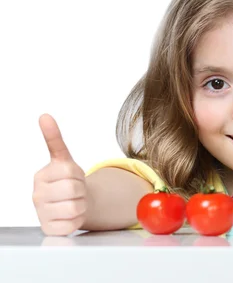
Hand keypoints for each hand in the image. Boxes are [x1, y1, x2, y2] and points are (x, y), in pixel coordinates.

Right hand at [32, 114, 87, 235]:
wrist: (73, 202)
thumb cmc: (68, 180)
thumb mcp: (64, 159)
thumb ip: (54, 139)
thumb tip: (44, 116)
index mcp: (41, 176)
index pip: (70, 172)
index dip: (79, 174)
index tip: (72, 175)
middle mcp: (37, 195)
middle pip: (74, 189)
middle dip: (82, 189)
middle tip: (76, 190)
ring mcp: (41, 213)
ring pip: (76, 207)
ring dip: (82, 205)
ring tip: (74, 201)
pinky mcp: (49, 229)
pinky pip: (73, 224)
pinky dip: (77, 220)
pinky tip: (70, 215)